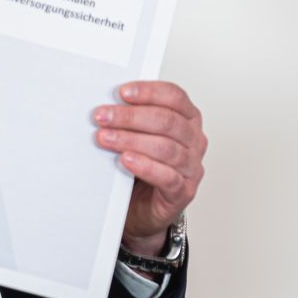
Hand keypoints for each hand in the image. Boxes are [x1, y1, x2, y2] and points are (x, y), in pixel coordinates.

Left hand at [93, 81, 206, 256]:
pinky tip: (126, 160)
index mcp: (188, 119)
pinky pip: (167, 177)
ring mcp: (192, 167)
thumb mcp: (140, 135)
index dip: (149, 92)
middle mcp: (194, 140)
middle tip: (104, 117)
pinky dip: (145, 166)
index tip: (122, 92)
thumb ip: (133, 119)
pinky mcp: (184, 191)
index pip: (175, 97)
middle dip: (131, 117)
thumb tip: (107, 104)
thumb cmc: (143, 165)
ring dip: (131, 140)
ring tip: (106, 138)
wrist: (144, 206)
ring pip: (166, 148)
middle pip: (168, 121)